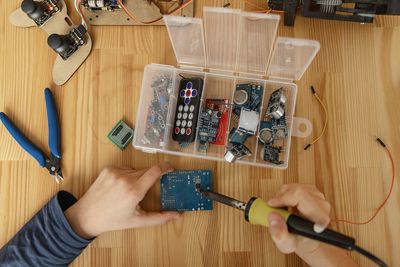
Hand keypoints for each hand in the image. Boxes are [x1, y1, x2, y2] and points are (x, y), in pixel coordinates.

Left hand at [64, 163, 180, 238]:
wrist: (87, 215)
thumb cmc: (113, 220)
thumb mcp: (138, 221)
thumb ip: (160, 218)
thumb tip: (178, 215)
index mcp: (135, 190)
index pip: (155, 171)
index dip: (166, 167)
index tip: (171, 167)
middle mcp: (126, 178)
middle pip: (146, 171)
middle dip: (149, 178)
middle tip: (144, 191)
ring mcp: (116, 172)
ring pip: (135, 170)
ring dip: (137, 178)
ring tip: (127, 192)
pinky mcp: (108, 169)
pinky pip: (125, 168)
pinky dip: (126, 175)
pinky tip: (119, 187)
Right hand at [267, 184, 330, 254]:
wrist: (304, 238)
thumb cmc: (299, 241)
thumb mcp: (287, 244)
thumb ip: (279, 234)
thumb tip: (273, 217)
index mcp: (320, 218)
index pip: (302, 197)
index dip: (285, 199)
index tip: (273, 206)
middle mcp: (322, 206)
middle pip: (296, 191)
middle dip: (280, 199)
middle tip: (275, 210)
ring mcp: (318, 197)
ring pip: (293, 187)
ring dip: (282, 196)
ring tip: (282, 210)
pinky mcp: (313, 191)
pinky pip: (294, 186)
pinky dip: (285, 194)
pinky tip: (287, 205)